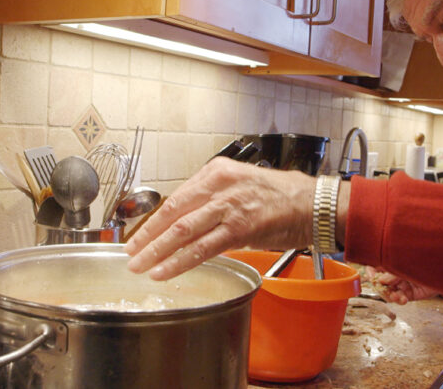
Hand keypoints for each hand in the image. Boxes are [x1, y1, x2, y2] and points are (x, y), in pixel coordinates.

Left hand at [125, 157, 315, 279]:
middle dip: (146, 236)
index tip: (139, 234)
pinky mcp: (239, 229)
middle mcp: (218, 185)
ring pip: (181, 230)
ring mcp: (228, 206)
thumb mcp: (239, 184)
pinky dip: (179, 262)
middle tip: (129, 252)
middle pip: (172, 212)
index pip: (175, 197)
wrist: (312, 203)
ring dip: (156, 251)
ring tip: (140, 265)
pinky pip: (201, 248)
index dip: (153, 220)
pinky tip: (164, 271)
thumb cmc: (280, 195)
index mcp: (216, 171)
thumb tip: (188, 221)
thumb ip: (212, 199)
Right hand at [362, 266, 438, 303]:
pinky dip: (400, 300)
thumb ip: (393, 273)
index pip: (375, 266)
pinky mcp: (410, 293)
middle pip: (380, 282)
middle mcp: (395, 273)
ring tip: (396, 297)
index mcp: (392, 262)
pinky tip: (403, 299)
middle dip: (382, 288)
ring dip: (390, 296)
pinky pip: (400, 299)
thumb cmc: (426, 259)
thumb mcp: (407, 264)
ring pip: (389, 292)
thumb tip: (380, 280)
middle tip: (385, 290)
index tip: (371, 277)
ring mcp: (402, 284)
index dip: (370, 272)